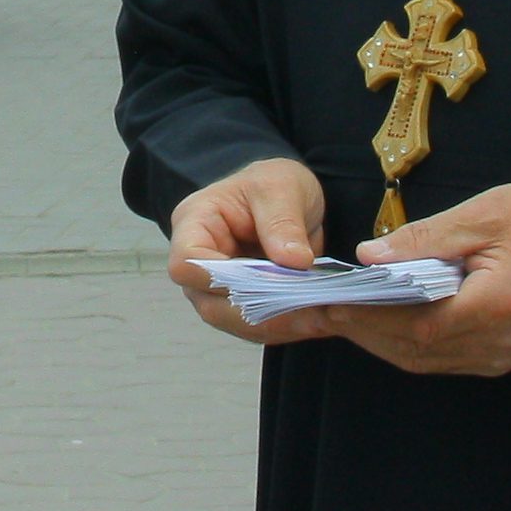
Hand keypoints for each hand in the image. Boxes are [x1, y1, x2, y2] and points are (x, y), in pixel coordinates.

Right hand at [164, 157, 330, 348]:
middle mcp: (198, 264)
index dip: (218, 280)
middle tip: (311, 311)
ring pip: (238, 323)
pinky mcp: (243, 305)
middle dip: (262, 312)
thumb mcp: (281, 188)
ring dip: (281, 325)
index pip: (187, 264)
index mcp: (194, 224)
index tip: (266, 282)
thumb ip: (283, 223)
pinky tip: (321, 319)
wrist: (287, 198)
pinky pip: (261, 326)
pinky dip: (290, 326)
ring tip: (323, 318)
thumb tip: (293, 263)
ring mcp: (217, 289)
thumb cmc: (273, 184)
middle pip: (212, 304)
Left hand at [334, 183, 510, 376]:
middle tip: (320, 311)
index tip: (334, 302)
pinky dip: (402, 344)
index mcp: (500, 303)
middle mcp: (500, 341)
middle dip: (364, 329)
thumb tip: (369, 256)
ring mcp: (498, 356)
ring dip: (377, 340)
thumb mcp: (479, 216)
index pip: (423, 323)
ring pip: (423, 360)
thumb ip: (423, 238)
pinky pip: (437, 360)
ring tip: (337, 317)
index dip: (374, 317)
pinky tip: (374, 324)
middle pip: (418, 348)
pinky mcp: (493, 359)